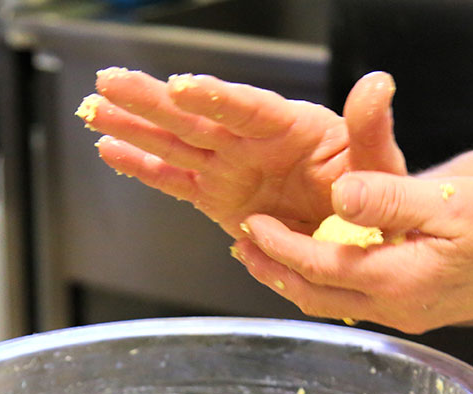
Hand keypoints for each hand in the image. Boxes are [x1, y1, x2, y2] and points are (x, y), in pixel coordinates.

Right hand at [81, 69, 405, 238]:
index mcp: (290, 128)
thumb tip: (377, 85)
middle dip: (151, 101)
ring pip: (173, 142)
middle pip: (195, 117)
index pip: (247, 109)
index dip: (214, 98)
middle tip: (110, 82)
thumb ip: (371, 129)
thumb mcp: (378, 165)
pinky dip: (141, 167)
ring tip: (94, 108)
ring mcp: (229, 167)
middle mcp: (251, 142)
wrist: (358, 232)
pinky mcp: (215, 196)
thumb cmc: (370, 192)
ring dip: (133, 126)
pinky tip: (109, 151)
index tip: (182, 87)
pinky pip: (173, 179)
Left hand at [231, 171, 472, 333]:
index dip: (278, 246)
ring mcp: (405, 313)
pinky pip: (355, 299)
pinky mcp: (415, 309)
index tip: (250, 225)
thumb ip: (389, 200)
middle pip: (314, 296)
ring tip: (266, 255)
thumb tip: (338, 195)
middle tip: (241, 246)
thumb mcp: (450, 202)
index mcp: (396, 279)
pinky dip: (325, 281)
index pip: (317, 267)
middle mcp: (394, 306)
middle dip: (273, 272)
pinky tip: (319, 262)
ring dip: (295, 279)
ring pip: (332, 302)